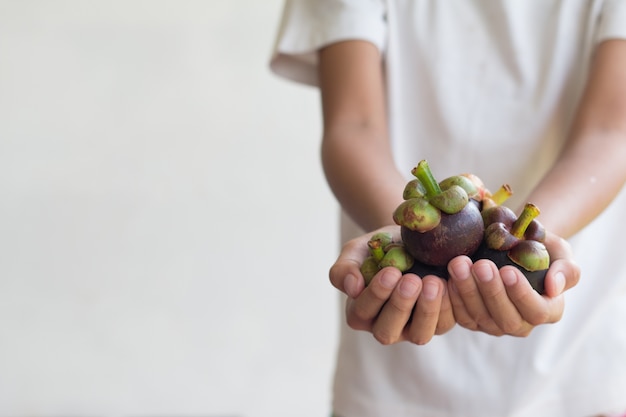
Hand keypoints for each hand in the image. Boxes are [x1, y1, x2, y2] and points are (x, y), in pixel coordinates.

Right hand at [329, 226, 455, 344]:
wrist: (407, 241)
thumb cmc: (377, 248)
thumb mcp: (355, 252)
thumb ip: (344, 269)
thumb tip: (352, 288)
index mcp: (359, 312)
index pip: (362, 313)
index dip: (375, 295)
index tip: (390, 272)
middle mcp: (385, 326)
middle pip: (388, 331)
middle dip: (400, 306)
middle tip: (411, 280)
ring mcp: (412, 328)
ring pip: (419, 335)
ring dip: (427, 310)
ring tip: (433, 282)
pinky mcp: (438, 323)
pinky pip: (445, 323)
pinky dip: (448, 305)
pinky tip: (449, 283)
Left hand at [447, 231, 580, 335]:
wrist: (515, 246)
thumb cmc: (542, 249)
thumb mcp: (561, 253)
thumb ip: (566, 270)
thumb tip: (554, 287)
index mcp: (548, 310)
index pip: (537, 312)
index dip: (522, 294)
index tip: (508, 270)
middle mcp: (521, 324)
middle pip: (506, 318)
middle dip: (491, 291)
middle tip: (481, 265)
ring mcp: (494, 324)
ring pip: (479, 317)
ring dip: (467, 291)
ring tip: (459, 264)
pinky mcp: (472, 319)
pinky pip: (460, 314)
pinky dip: (453, 296)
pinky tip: (448, 276)